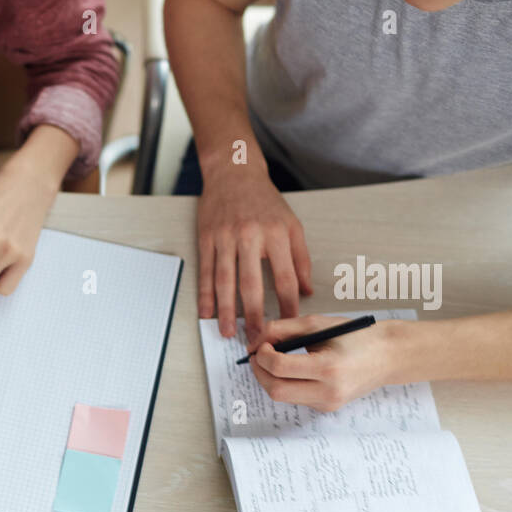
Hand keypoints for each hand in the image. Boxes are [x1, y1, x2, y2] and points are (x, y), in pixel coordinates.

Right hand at [198, 166, 312, 340]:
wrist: (234, 173)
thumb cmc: (264, 201)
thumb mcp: (292, 225)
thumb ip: (301, 258)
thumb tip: (306, 291)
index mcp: (277, 234)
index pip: (285, 277)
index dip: (287, 304)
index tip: (288, 324)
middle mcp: (251, 236)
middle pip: (252, 284)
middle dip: (253, 315)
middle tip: (256, 339)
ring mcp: (226, 237)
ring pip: (225, 281)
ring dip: (226, 310)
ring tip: (229, 332)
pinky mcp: (207, 238)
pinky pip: (205, 271)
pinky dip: (205, 294)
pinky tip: (207, 312)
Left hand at [247, 315, 402, 411]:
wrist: (389, 355)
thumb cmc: (355, 335)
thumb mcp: (318, 324)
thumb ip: (282, 329)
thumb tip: (253, 342)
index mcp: (328, 368)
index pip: (279, 367)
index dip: (261, 354)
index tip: (260, 344)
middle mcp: (328, 392)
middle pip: (274, 390)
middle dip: (258, 371)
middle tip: (258, 355)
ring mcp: (327, 404)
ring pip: (281, 396)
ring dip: (270, 378)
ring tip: (274, 359)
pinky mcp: (326, 408)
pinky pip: (294, 398)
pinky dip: (285, 383)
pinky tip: (292, 369)